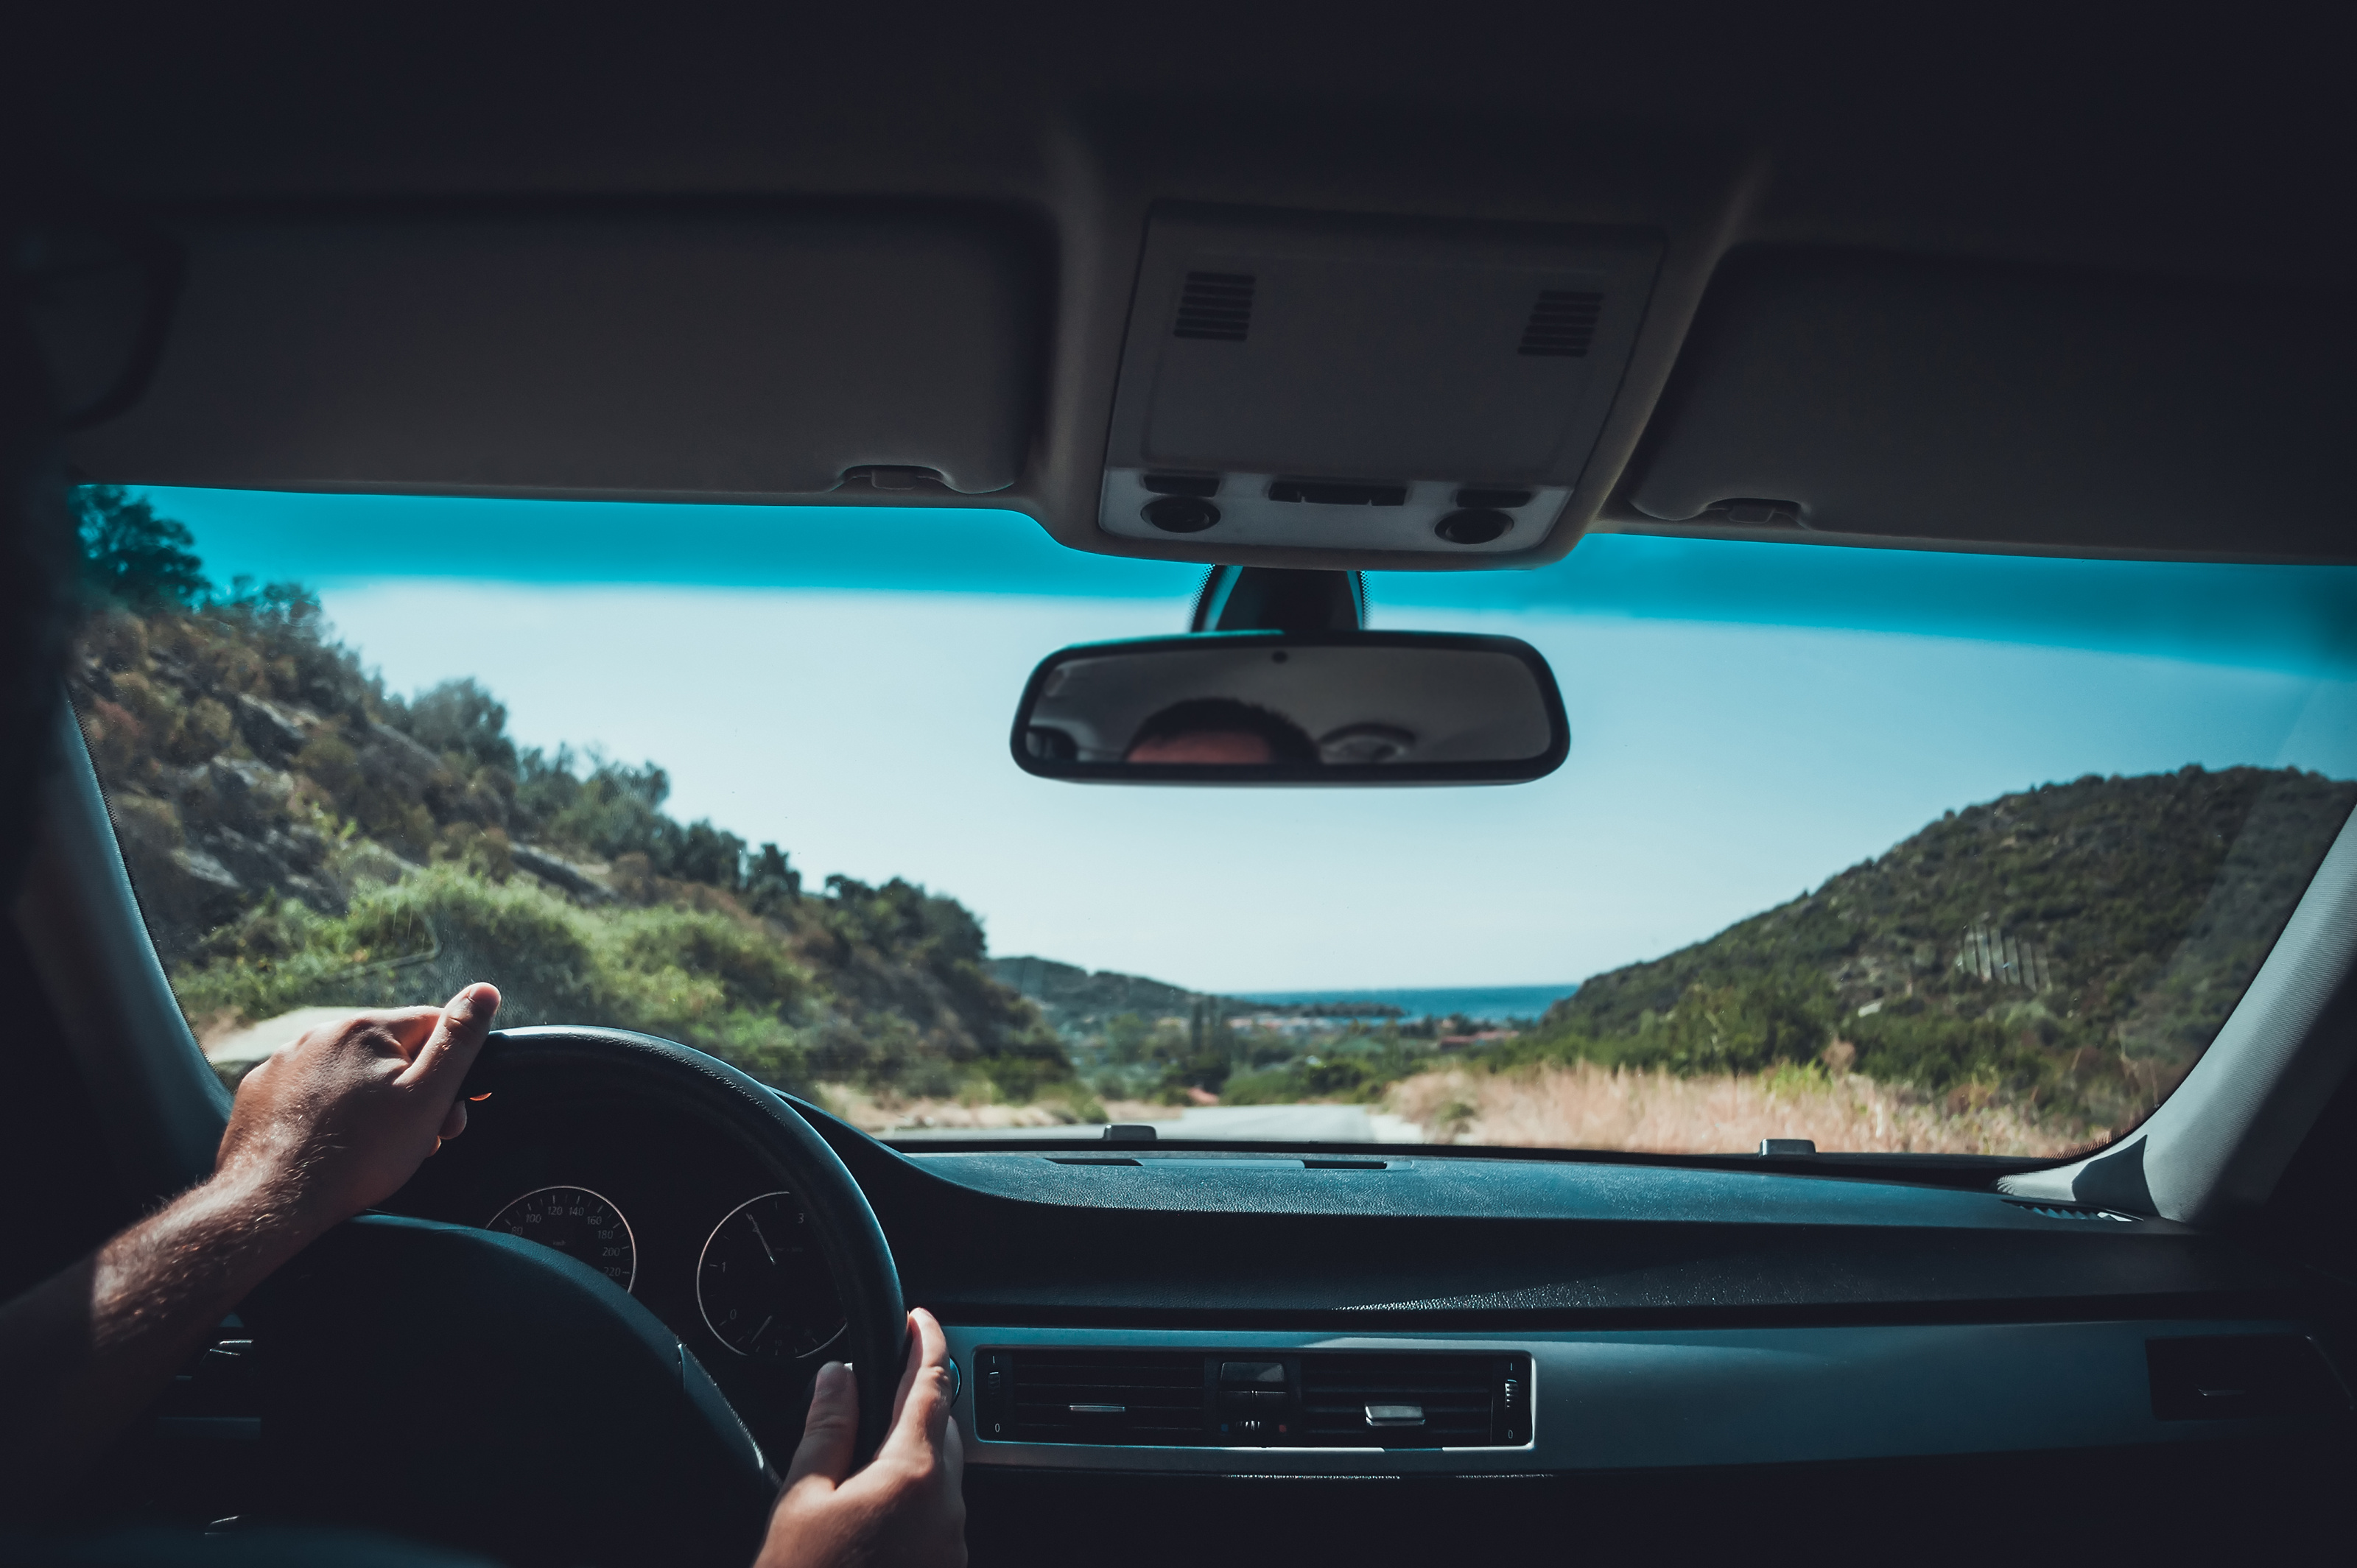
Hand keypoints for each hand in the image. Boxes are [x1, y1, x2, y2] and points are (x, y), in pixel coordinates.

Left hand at [214, 982, 500, 1231]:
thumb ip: (459, 1041)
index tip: (449, 1110)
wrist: (274, 1201)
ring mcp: (283, 1061)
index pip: (433, 1026)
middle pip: (390, 1052)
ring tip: (370, 1146)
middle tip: (416, 1139)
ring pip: (348, 1072)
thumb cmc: (359, 1155)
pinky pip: (308, 1090)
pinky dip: (324, 1110)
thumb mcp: (428, 1098)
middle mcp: (321, 1033)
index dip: (451, 1070)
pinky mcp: (259, 1090)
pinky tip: (328, 1141)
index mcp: (367, 1028)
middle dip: (410, 1092)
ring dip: (369, 1100)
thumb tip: (485, 990)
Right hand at [760, 1307, 966, 1567]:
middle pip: (945, 1429)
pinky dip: (912, 1495)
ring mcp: (951, 1548)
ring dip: (914, 1451)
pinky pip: (936, 1518)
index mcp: (914, 1475)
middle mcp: (947, 1509)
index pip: (933, 1383)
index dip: (926, 1341)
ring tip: (865, 1446)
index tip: (919, 1318)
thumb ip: (827, 1429)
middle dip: (919, 1398)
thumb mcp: (801, 1500)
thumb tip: (838, 1375)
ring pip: (943, 1476)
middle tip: (881, 1378)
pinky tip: (872, 1506)